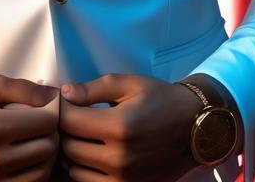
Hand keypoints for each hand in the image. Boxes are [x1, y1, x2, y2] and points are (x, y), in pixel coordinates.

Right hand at [0, 74, 59, 181]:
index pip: (45, 122)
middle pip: (47, 148)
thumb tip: (52, 94)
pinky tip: (26, 158)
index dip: (51, 111)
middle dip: (50, 131)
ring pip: (42, 171)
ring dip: (45, 154)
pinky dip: (34, 172)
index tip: (46, 105)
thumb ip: (20, 88)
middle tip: (41, 120)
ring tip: (34, 139)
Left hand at [58, 73, 201, 181]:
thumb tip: (65, 93)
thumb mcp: (129, 84)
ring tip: (79, 134)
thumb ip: (93, 88)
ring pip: (74, 169)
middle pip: (69, 146)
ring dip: (70, 151)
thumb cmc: (160, 99)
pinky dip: (82, 169)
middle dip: (63, 129)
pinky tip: (89, 153)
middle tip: (70, 115)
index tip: (64, 101)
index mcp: (119, 126)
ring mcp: (123, 179)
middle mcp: (119, 157)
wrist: (193, 128)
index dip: (61, 108)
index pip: (70, 121)